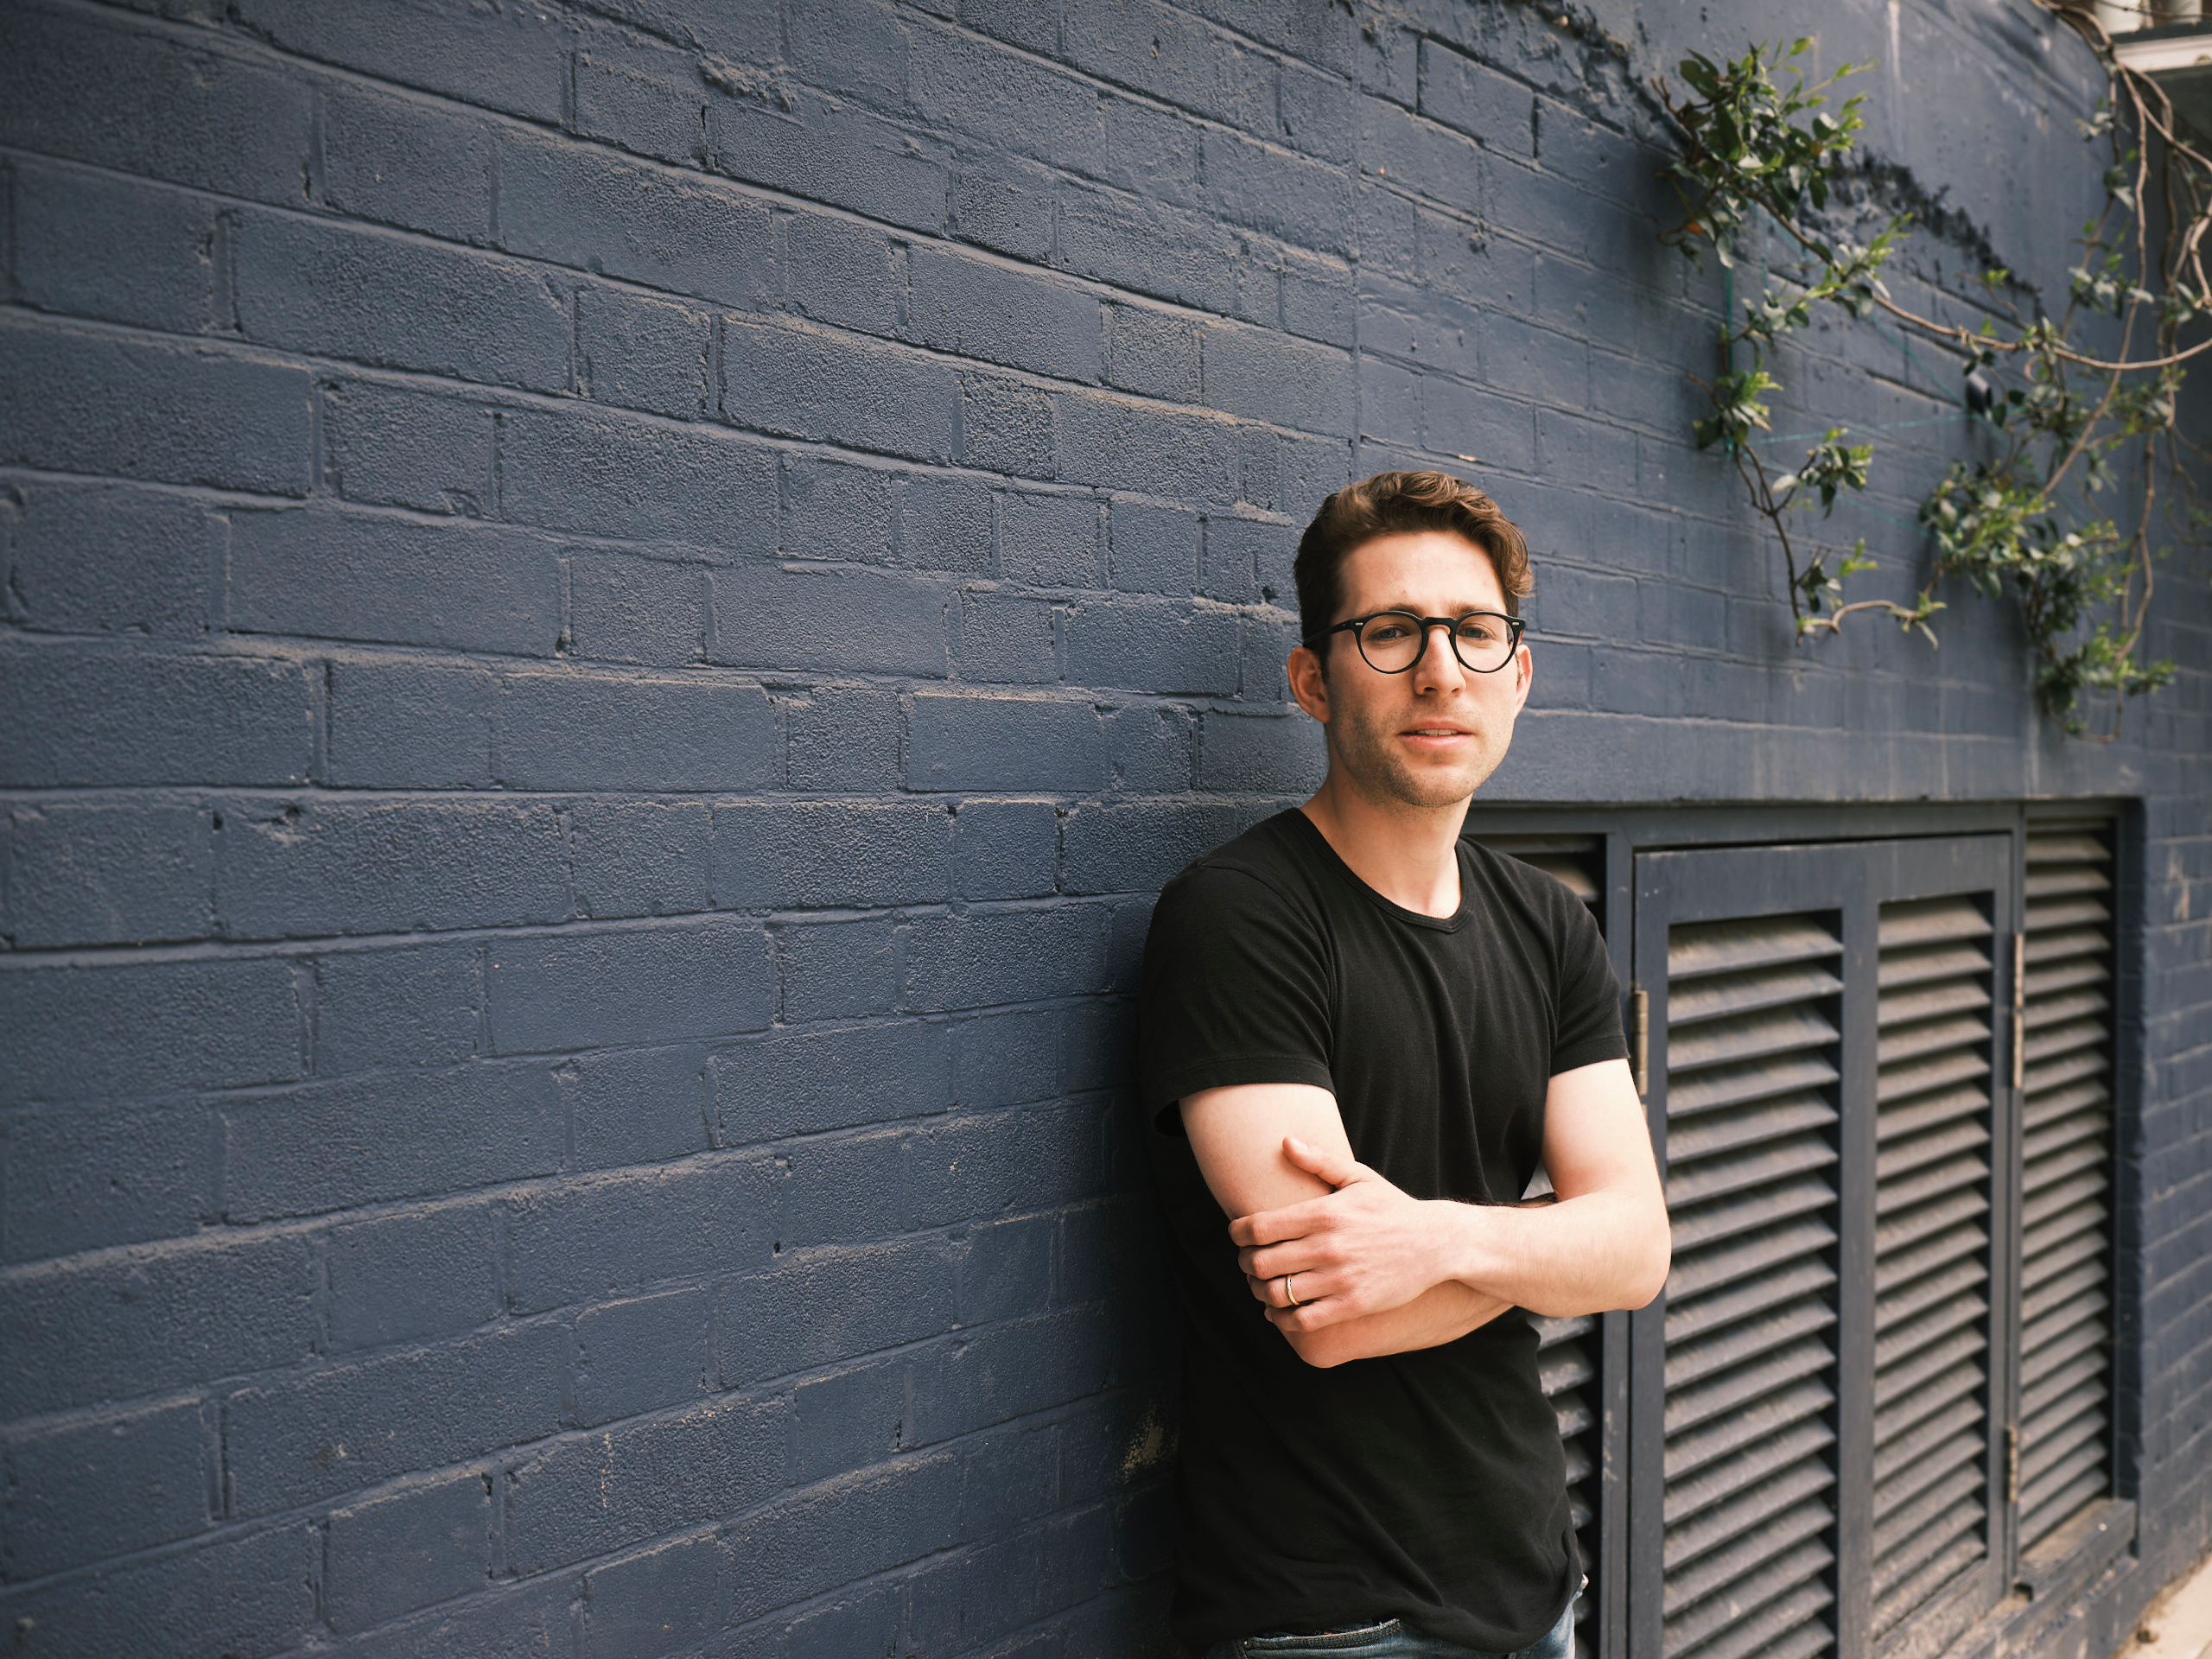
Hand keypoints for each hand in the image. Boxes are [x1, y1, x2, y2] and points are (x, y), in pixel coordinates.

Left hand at [1228, 1136, 1474, 1333]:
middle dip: (1245, 1264)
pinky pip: (1303, 1319)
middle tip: (1247, 1262)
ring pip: (1277, 1293)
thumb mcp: (1359, 1177)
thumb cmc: (1393, 1208)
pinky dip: (1282, 1319)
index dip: (1237, 1234)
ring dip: (1260, 1291)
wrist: (1436, 1243)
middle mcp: (1328, 1246)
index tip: (1237, 1236)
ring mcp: (1340, 1278)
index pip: (1258, 1227)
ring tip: (1261, 1285)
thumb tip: (1285, 1142)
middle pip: (1261, 1262)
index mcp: (1324, 1213)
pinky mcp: (1352, 1304)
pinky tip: (1280, 1312)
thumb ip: (1319, 1160)